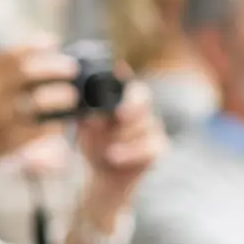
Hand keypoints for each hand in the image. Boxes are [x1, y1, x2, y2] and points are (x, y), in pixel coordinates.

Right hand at [0, 42, 77, 176]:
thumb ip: (3, 72)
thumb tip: (42, 53)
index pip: (10, 55)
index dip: (34, 45)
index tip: (54, 41)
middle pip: (25, 72)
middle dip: (53, 66)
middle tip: (71, 68)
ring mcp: (0, 119)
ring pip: (37, 102)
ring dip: (59, 96)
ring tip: (71, 95)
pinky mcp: (9, 141)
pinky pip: (39, 129)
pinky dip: (54, 124)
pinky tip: (62, 122)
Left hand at [75, 79, 166, 199]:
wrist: (104, 172)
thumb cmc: (96, 142)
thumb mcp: (86, 129)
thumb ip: (88, 116)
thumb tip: (84, 107)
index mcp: (123, 98)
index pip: (127, 83)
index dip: (123, 77)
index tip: (117, 71)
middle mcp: (141, 108)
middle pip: (143, 98)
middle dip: (132, 105)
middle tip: (119, 114)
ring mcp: (152, 127)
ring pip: (145, 125)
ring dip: (124, 137)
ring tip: (107, 149)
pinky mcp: (159, 147)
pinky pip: (151, 147)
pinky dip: (131, 152)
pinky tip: (115, 157)